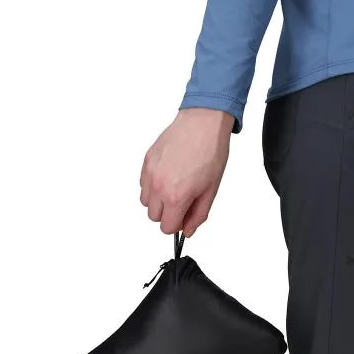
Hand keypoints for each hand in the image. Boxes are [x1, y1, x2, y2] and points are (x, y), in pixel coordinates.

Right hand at [140, 108, 233, 236]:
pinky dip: (152, 186)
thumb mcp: (211, 190)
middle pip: (154, 217)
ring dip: (157, 201)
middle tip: (181, 200)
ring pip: (145, 202)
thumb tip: (187, 231)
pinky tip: (167, 175)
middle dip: (167, 213)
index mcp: (176, 197)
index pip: (166, 228)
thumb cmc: (211, 152)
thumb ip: (198, 215)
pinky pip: (143, 184)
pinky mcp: (146, 162)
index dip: (177, 224)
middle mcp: (159, 187)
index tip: (184, 216)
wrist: (203, 122)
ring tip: (173, 186)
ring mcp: (150, 174)